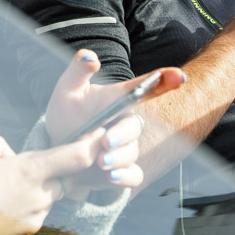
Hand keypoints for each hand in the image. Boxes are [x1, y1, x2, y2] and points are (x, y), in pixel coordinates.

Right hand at [0, 134, 98, 234]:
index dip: (94, 144)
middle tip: (15, 169)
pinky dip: (18, 209)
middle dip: (48, 171)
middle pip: (61, 179)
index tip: (104, 135)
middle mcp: (39, 199)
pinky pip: (30, 216)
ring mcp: (33, 222)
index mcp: (29, 172)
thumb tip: (12, 156)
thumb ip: (1, 145)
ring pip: (43, 198)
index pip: (76, 157)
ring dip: (28, 191)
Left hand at [42, 50, 184, 198]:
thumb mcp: (67, 90)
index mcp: (118, 99)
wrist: (56, 149)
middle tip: (106, 140)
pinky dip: (124, 176)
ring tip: (99, 160)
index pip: (145, 87)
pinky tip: (109, 176)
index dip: (165, 80)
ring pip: (132, 151)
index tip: (179, 77)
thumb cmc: (66, 115)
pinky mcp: (122, 170)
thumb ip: (78, 70)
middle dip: (123, 134)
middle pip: (135, 126)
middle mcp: (125, 123)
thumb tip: (90, 57)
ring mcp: (125, 147)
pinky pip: (133, 175)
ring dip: (118, 157)